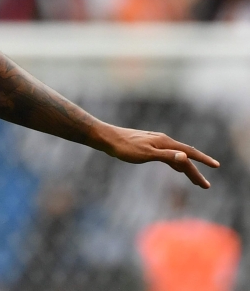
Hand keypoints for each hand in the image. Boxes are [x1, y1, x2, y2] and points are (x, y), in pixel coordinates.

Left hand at [103, 126, 219, 187]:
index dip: (203, 160)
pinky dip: (175, 163)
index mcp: (165, 142)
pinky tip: (177, 167)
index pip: (188, 153)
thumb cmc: (125, 147)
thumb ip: (166, 155)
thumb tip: (186, 157)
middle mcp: (163, 141)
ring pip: (176, 157)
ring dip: (186, 168)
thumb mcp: (146, 153)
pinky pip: (168, 156)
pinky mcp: (149, 147)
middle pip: (184, 157)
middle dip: (195, 171)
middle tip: (205, 186)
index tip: (216, 166)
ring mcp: (156, 143)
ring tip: (196, 181)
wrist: (107, 138)